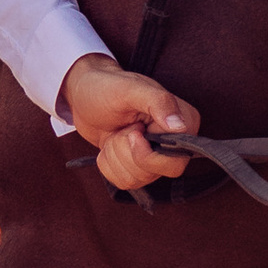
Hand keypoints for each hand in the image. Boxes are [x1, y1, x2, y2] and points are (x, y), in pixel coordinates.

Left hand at [57, 56, 199, 191]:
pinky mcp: (137, 166)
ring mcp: (156, 157)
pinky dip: (108, 163)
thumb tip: (180, 126)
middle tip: (121, 130)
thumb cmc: (107, 86)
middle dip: (127, 154)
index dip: (147, 153)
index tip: (132, 130)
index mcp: (184, 122)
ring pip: (136, 179)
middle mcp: (174, 143)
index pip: (176, 160)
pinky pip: (123, 181)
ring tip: (115, 132)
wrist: (84, 95)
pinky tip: (109, 143)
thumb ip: (159, 103)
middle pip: (155, 172)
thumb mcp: (131, 89)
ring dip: (115, 155)